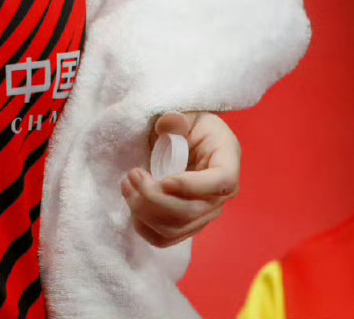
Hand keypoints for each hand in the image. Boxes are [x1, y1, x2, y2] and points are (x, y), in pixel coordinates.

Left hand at [121, 111, 240, 247]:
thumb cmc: (188, 126)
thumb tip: (170, 124)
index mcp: (227, 161)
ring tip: (127, 185)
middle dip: (155, 198)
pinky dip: (145, 228)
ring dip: (145, 211)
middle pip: (193, 211)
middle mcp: (222, 193)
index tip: (164, 180)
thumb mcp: (185, 115)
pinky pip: (167, 238)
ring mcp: (205, 213)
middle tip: (132, 175)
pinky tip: (133, 207)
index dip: (192, 186)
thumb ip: (176, 119)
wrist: (186, 141)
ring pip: (177, 227)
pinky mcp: (187, 224)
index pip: (220, 182)